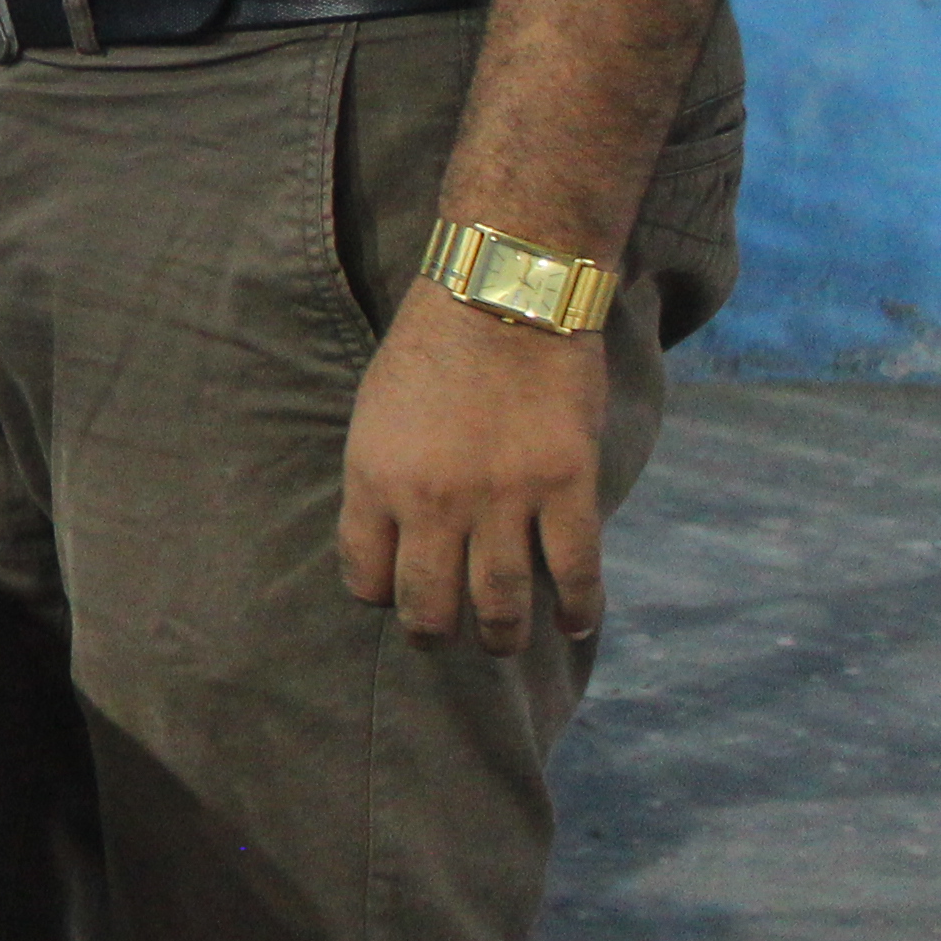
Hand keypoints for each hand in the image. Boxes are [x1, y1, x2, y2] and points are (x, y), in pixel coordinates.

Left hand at [338, 284, 610, 652]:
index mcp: (373, 480)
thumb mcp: (375, 414)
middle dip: (433, 631)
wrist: (503, 297)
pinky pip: (573, 571)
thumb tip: (391, 533)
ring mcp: (501, 499)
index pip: (364, 573)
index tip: (393, 597)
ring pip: (498, 602)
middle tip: (442, 637)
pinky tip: (572, 624)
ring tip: (501, 642)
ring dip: (500, 635)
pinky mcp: (566, 487)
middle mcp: (431, 502)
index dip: (379, 595)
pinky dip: (576, 608)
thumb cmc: (432, 347)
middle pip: (427, 603)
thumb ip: (382, 476)